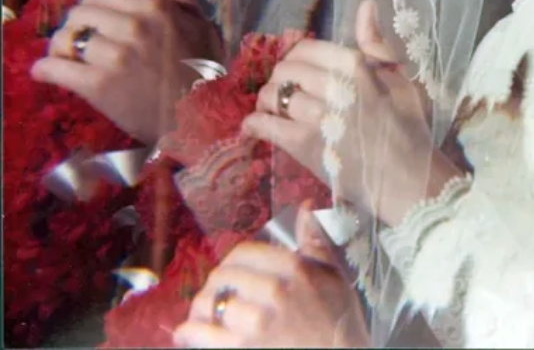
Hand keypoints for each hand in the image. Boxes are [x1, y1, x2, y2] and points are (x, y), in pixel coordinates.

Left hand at [31, 0, 223, 143]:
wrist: (202, 119)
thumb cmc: (205, 69)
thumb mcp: (199, 21)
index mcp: (156, 7)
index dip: (93, 7)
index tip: (97, 22)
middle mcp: (135, 26)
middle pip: (78, 14)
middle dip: (75, 28)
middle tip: (81, 43)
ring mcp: (116, 56)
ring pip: (65, 39)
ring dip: (59, 49)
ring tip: (66, 59)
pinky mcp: (100, 86)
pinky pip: (55, 68)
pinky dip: (44, 70)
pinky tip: (48, 73)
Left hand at [173, 206, 368, 347]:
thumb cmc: (338, 319)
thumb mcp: (333, 274)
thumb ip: (314, 240)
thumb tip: (305, 206)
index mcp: (292, 267)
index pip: (244, 252)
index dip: (233, 260)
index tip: (233, 269)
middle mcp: (272, 290)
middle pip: (223, 276)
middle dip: (216, 283)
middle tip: (217, 292)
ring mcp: (255, 322)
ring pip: (209, 303)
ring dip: (201, 308)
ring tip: (202, 312)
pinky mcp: (242, 349)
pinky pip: (203, 336)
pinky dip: (189, 334)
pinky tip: (186, 333)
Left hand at [243, 0, 461, 226]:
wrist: (410, 181)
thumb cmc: (409, 129)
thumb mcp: (401, 79)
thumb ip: (377, 44)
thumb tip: (365, 4)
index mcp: (358, 66)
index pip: (308, 49)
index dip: (297, 57)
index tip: (298, 69)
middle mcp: (335, 87)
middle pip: (286, 70)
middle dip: (279, 78)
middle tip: (284, 89)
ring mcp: (318, 117)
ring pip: (274, 95)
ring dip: (266, 100)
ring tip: (270, 107)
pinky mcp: (305, 147)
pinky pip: (267, 125)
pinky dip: (254, 124)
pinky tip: (253, 126)